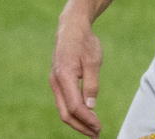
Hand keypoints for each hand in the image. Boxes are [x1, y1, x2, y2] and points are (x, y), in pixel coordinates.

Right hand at [49, 15, 103, 136]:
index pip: (74, 106)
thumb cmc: (84, 42)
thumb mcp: (93, 61)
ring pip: (63, 109)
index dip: (87, 120)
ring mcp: (55, 82)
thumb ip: (91, 84)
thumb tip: (91, 106)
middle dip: (81, 127)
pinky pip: (64, 102)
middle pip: (66, 113)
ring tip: (93, 130)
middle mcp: (55, 82)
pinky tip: (86, 116)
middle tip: (97, 135)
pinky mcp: (58, 82)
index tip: (99, 127)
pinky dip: (74, 113)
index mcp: (64, 76)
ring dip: (78, 122)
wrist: (71, 27)